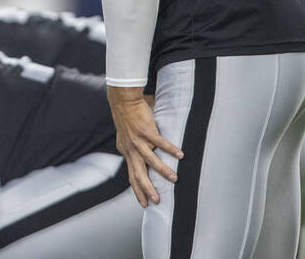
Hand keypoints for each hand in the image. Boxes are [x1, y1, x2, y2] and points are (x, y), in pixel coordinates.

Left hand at [108, 84, 182, 206]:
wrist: (123, 102)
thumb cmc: (128, 118)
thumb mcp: (127, 137)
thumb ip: (135, 146)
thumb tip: (147, 152)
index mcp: (126, 152)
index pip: (131, 175)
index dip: (137, 190)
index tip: (144, 202)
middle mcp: (131, 149)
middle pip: (138, 174)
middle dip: (147, 189)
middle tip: (156, 201)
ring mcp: (138, 141)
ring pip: (151, 161)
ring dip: (163, 171)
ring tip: (175, 179)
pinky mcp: (146, 131)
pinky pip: (161, 143)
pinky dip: (171, 149)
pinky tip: (181, 155)